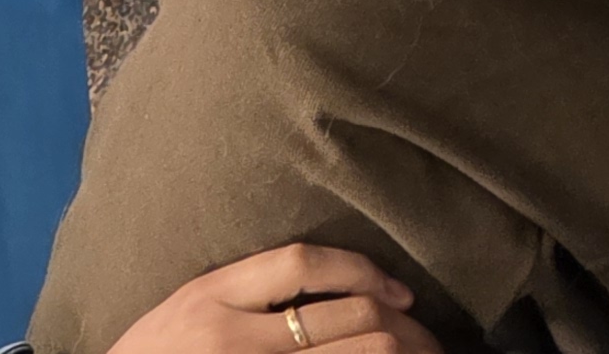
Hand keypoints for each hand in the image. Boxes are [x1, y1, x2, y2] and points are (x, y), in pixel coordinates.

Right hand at [102, 246, 440, 353]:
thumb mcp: (189, 306)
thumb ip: (245, 290)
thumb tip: (325, 284)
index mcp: (213, 294)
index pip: (303, 263)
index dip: (362, 270)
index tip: (395, 289)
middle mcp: (232, 336)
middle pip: (341, 315)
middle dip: (394, 323)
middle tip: (419, 332)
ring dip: (391, 350)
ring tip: (412, 353)